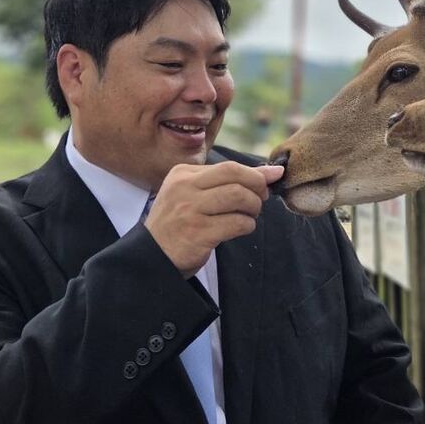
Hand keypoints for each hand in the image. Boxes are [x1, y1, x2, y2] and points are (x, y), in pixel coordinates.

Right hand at [144, 161, 283, 275]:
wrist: (152, 256)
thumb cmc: (179, 223)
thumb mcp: (194, 195)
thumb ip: (228, 181)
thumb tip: (272, 171)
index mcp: (182, 174)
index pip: (228, 167)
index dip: (254, 175)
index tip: (265, 184)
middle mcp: (184, 188)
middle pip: (235, 176)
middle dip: (257, 187)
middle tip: (259, 200)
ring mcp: (190, 211)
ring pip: (239, 197)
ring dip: (253, 208)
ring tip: (248, 216)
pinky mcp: (198, 233)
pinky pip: (237, 223)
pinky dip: (246, 225)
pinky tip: (240, 229)